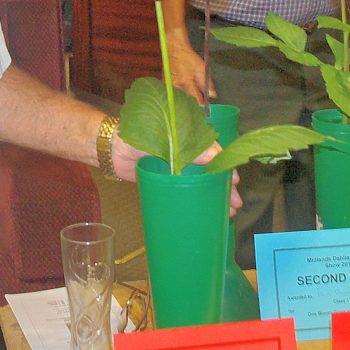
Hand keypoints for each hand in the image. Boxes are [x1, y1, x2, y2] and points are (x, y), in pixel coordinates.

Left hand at [111, 136, 242, 217]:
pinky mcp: (167, 183)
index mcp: (189, 138)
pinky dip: (197, 202)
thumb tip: (218, 157)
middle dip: (226, 188)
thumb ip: (192, 147)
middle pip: (212, 172)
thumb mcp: (169, 138)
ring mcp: (177, 170)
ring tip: (228, 213)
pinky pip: (185, 192)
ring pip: (202, 184)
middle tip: (236, 204)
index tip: (236, 181)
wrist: (112, 150)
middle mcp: (187, 154)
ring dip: (216, 197)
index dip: (227, 167)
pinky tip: (207, 214)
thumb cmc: (139, 135)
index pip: (215, 153)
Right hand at [167, 44, 209, 104]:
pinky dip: (180, 86)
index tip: (205, 100)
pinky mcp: (165, 83)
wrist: (175, 49)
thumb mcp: (202, 68)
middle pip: (190, 96)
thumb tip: (212, 96)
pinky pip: (176, 89)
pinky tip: (182, 78)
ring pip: (183, 93)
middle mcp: (177, 86)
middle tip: (197, 83)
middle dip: (196, 92)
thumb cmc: (190, 58)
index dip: (203, 100)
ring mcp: (170, 85)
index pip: (197, 99)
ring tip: (188, 77)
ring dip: (188, 89)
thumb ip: (207, 84)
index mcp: (187, 82)